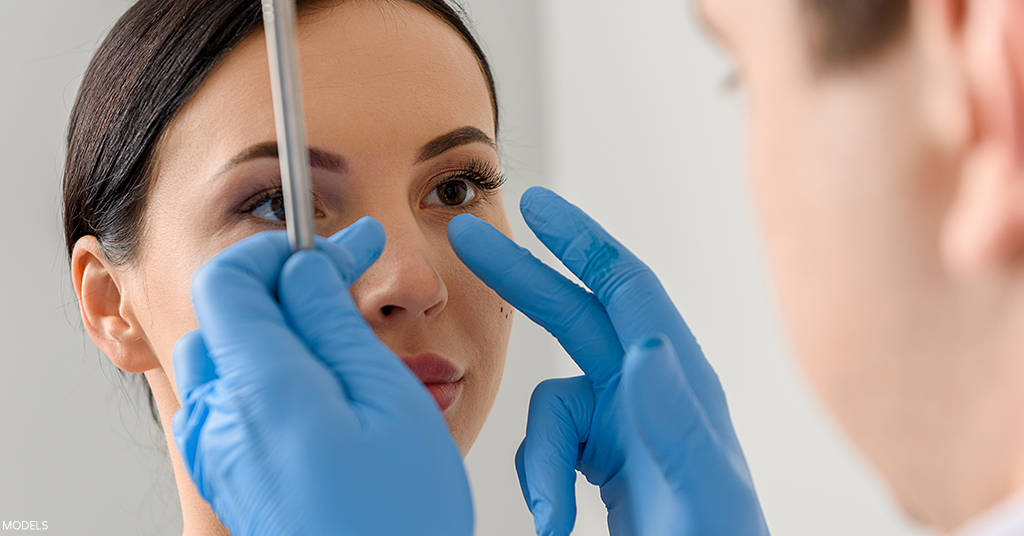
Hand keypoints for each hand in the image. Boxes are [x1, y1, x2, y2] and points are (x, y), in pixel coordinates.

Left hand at [171, 217, 472, 535]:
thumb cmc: (398, 517)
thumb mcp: (386, 401)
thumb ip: (334, 321)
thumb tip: (306, 266)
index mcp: (259, 390)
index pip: (232, 278)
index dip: (283, 248)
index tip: (339, 246)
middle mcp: (221, 417)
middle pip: (228, 311)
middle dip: (288, 282)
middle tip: (352, 283)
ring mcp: (218, 448)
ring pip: (230, 350)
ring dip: (281, 324)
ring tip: (345, 336)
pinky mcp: (227, 469)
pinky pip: (232, 393)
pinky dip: (272, 366)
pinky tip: (326, 383)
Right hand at [448, 188, 767, 535]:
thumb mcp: (699, 485)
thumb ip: (673, 416)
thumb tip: (644, 343)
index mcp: (678, 378)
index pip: (625, 287)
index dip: (581, 241)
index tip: (536, 205)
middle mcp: (647, 388)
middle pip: (575, 314)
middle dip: (523, 277)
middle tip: (470, 238)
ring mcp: (620, 420)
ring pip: (550, 403)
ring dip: (539, 458)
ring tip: (551, 513)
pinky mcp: (599, 455)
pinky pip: (546, 444)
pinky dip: (539, 478)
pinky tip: (554, 519)